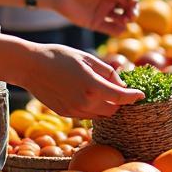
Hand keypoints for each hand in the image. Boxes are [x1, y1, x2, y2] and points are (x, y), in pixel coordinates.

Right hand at [18, 44, 143, 117]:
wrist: (30, 66)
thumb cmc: (60, 57)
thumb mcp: (88, 58)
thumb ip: (108, 72)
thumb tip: (121, 84)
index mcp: (92, 86)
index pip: (121, 97)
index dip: (134, 96)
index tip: (141, 94)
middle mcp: (84, 102)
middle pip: (113, 109)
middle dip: (119, 100)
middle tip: (117, 87)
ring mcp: (74, 110)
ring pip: (101, 114)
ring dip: (106, 105)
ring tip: (100, 88)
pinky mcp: (66, 113)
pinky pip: (87, 114)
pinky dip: (93, 107)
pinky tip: (86, 93)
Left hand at [41, 0, 138, 33]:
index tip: (134, 0)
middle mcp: (110, 1)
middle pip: (127, 7)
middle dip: (133, 10)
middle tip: (133, 14)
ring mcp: (103, 12)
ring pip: (120, 18)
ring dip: (126, 20)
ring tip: (126, 20)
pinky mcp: (96, 23)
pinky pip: (110, 28)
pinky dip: (117, 30)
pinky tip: (121, 30)